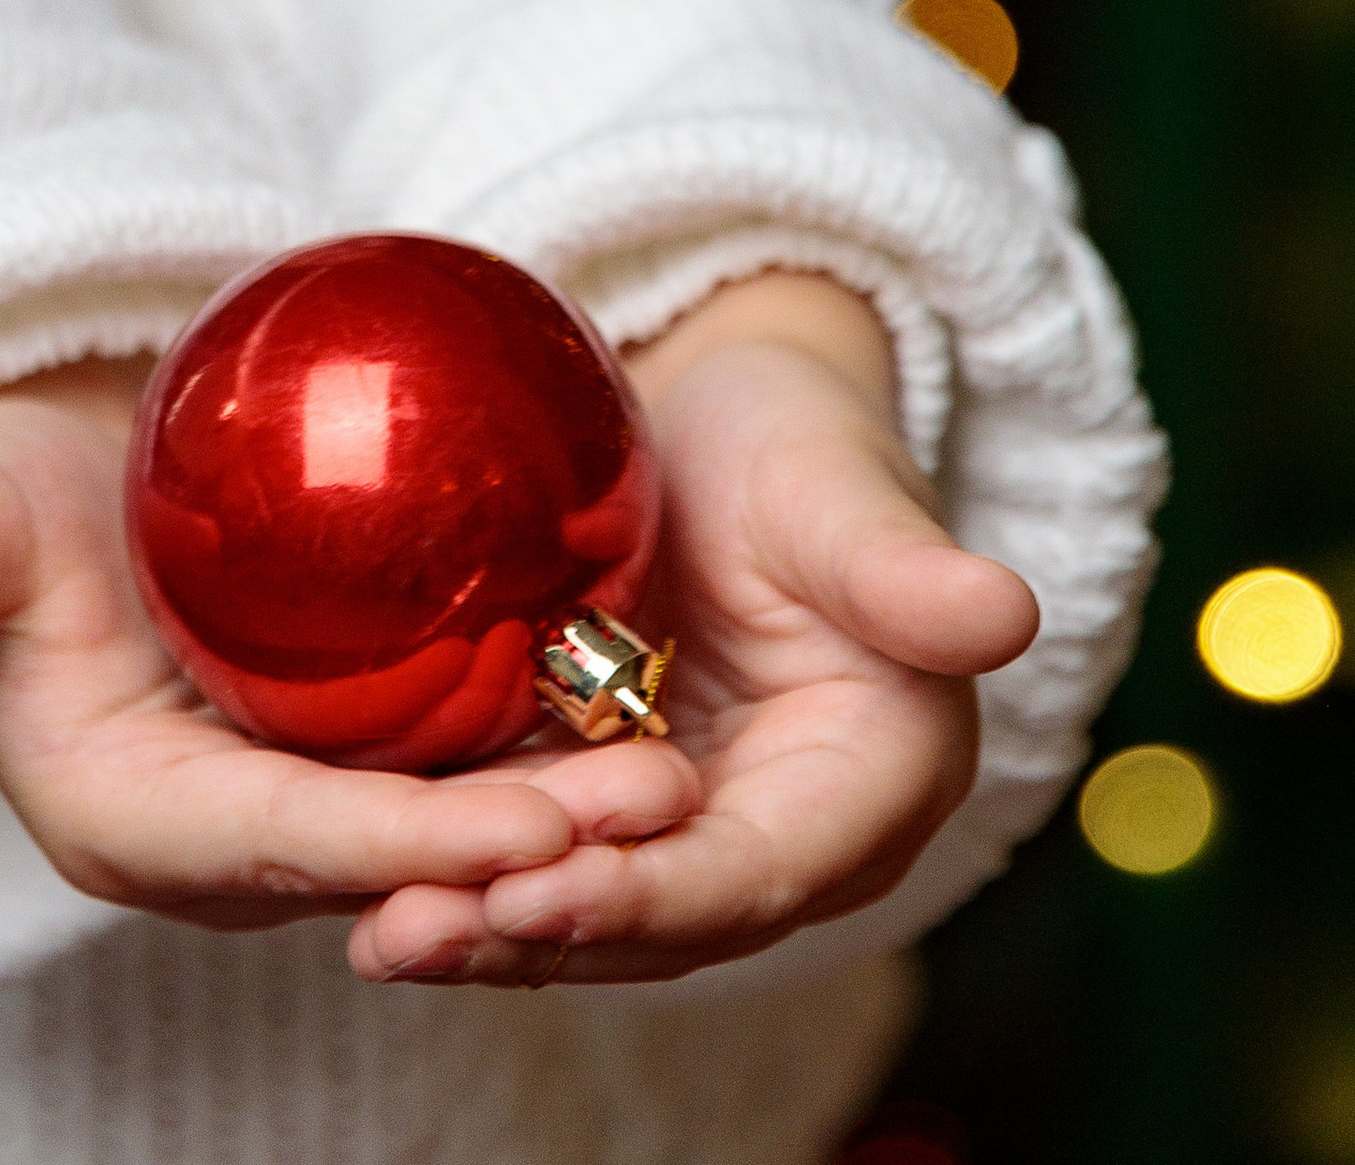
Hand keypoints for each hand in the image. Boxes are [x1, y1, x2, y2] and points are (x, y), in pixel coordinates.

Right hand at [0, 358, 690, 930]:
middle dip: (524, 855)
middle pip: (391, 856)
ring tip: (686, 773)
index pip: (289, 848)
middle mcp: (220, 841)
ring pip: (442, 818)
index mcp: (128, 822)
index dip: (412, 844)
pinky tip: (652, 694)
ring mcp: (290, 794)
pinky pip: (455, 753)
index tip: (538, 825)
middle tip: (665, 809)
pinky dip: (547, 738)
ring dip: (563, 814)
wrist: (33, 451)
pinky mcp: (342, 742)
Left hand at [347, 274, 1040, 988]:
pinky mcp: (593, 792)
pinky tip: (348, 879)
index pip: (751, 872)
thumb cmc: (803, 439)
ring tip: (372, 938)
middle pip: (653, 916)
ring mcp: (679, 824)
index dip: (648, 896)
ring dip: (475, 927)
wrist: (723, 416)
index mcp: (867, 785)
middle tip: (408, 938)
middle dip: (533, 936)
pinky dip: (447, 868)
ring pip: (577, 898)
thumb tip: (1007, 613)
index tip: (540, 893)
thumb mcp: (846, 489)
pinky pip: (521, 847)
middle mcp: (775, 834)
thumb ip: (906, 570)